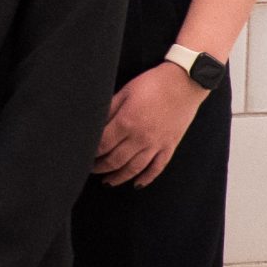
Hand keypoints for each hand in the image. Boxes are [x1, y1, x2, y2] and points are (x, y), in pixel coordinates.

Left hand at [92, 62, 209, 186]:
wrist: (185, 83)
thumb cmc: (152, 84)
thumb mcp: (125, 92)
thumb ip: (109, 110)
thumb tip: (94, 125)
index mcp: (126, 122)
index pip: (102, 145)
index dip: (90, 152)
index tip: (82, 155)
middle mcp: (141, 137)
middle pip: (115, 160)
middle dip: (100, 167)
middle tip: (89, 170)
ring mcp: (157, 144)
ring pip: (134, 168)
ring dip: (119, 177)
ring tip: (107, 182)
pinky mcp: (170, 146)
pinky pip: (157, 168)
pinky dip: (146, 178)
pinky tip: (136, 184)